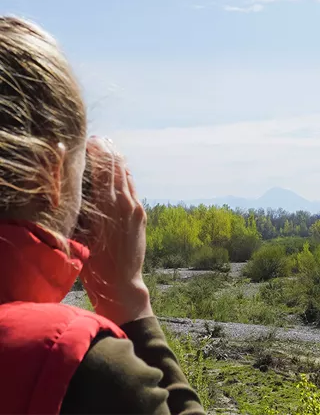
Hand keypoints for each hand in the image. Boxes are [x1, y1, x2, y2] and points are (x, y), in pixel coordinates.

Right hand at [80, 137, 153, 325]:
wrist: (122, 281)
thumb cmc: (95, 262)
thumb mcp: (81, 233)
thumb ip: (81, 209)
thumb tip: (76, 189)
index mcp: (108, 205)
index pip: (103, 170)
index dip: (98, 153)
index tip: (91, 141)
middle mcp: (125, 203)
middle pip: (117, 169)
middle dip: (109, 152)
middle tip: (100, 140)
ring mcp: (135, 208)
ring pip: (127, 177)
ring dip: (118, 163)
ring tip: (111, 150)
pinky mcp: (141, 214)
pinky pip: (133, 189)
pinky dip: (125, 178)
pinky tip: (120, 172)